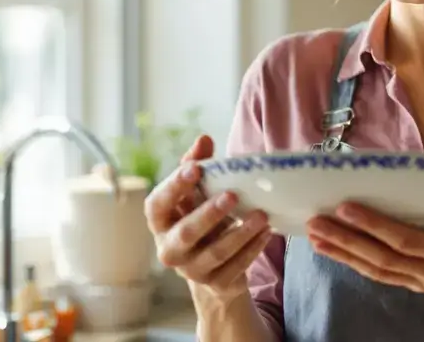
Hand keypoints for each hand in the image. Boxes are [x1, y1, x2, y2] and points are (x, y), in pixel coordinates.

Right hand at [145, 135, 272, 301]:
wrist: (213, 266)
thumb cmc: (200, 217)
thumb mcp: (197, 192)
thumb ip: (197, 164)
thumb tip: (203, 139)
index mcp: (160, 222)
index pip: (157, 205)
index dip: (174, 187)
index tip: (195, 168)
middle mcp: (170, 249)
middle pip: (186, 233)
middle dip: (208, 214)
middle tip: (233, 195)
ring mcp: (192, 270)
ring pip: (216, 252)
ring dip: (241, 233)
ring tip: (262, 215)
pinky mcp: (216, 283)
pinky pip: (236, 267)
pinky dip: (253, 249)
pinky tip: (266, 232)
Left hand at [305, 171, 423, 315]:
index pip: (408, 241)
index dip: (376, 226)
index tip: (348, 207)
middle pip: (381, 257)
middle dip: (346, 240)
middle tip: (315, 221)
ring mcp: (423, 281)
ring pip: (376, 269)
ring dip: (343, 253)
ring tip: (314, 236)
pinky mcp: (418, 284)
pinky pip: (382, 275)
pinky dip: (356, 263)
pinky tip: (336, 252)